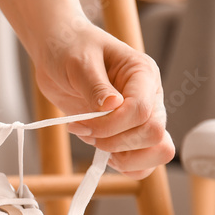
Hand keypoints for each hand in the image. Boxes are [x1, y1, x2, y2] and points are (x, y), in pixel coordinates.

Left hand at [33, 25, 172, 178]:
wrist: (58, 52)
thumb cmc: (70, 48)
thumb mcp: (79, 62)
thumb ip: (96, 85)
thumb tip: (112, 106)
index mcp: (143, 74)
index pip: (141, 110)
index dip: (112, 125)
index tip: (82, 123)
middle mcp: (149, 96)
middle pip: (154, 134)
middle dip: (116, 142)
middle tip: (86, 132)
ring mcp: (141, 117)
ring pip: (157, 151)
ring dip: (123, 157)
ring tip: (94, 143)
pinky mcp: (128, 131)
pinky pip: (142, 161)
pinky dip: (124, 165)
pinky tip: (101, 152)